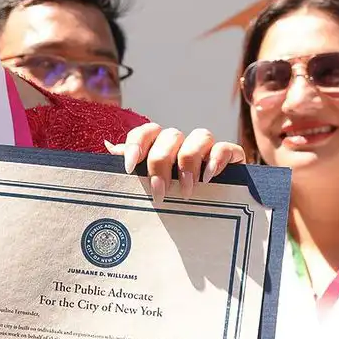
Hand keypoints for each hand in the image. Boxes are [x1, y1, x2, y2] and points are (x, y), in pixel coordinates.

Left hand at [106, 122, 244, 204]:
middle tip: (160, 192)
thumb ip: (131, 163)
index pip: (146, 132)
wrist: (215, 207)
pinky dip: (216, 160)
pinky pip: (225, 148)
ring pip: (200, 136)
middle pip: (171, 136)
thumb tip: (109, 146)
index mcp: (159, 144)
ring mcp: (207, 147)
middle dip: (161, 164)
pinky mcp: (230, 156)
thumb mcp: (148, 182)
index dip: (136, 145)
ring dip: (189, 163)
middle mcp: (182, 141)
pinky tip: (208, 178)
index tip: (130, 167)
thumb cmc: (171, 194)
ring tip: (185, 191)